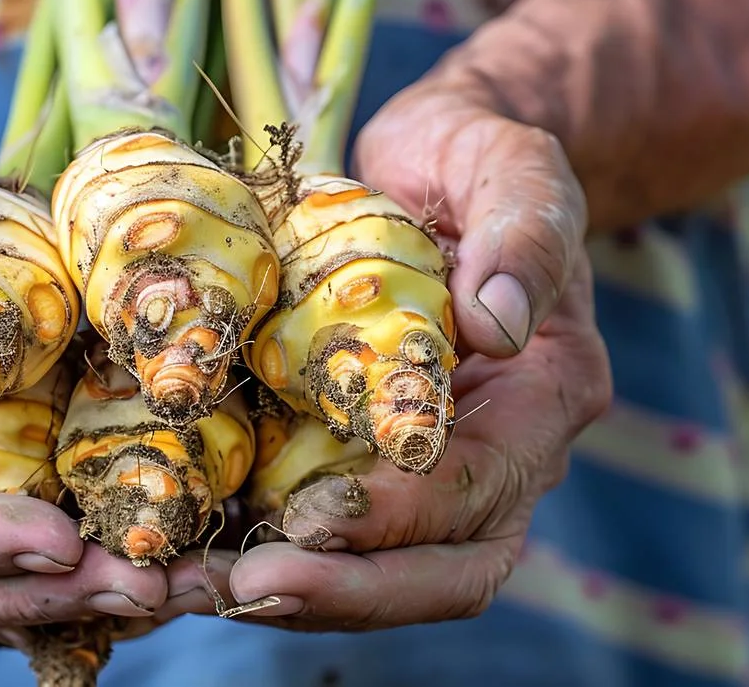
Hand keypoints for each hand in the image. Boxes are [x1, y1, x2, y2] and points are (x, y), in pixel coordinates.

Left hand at [215, 93, 614, 628]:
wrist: (446, 159)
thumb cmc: (481, 154)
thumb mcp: (512, 165)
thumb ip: (522, 234)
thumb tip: (497, 325)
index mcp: (548, 393)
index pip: (482, 488)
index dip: (401, 516)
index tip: (312, 521)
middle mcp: (506, 452)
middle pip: (449, 568)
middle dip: (350, 591)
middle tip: (246, 590)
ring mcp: (442, 465)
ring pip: (395, 572)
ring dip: (305, 594)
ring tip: (202, 590)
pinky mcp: (378, 458)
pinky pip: (341, 533)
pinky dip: (278, 554)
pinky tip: (199, 555)